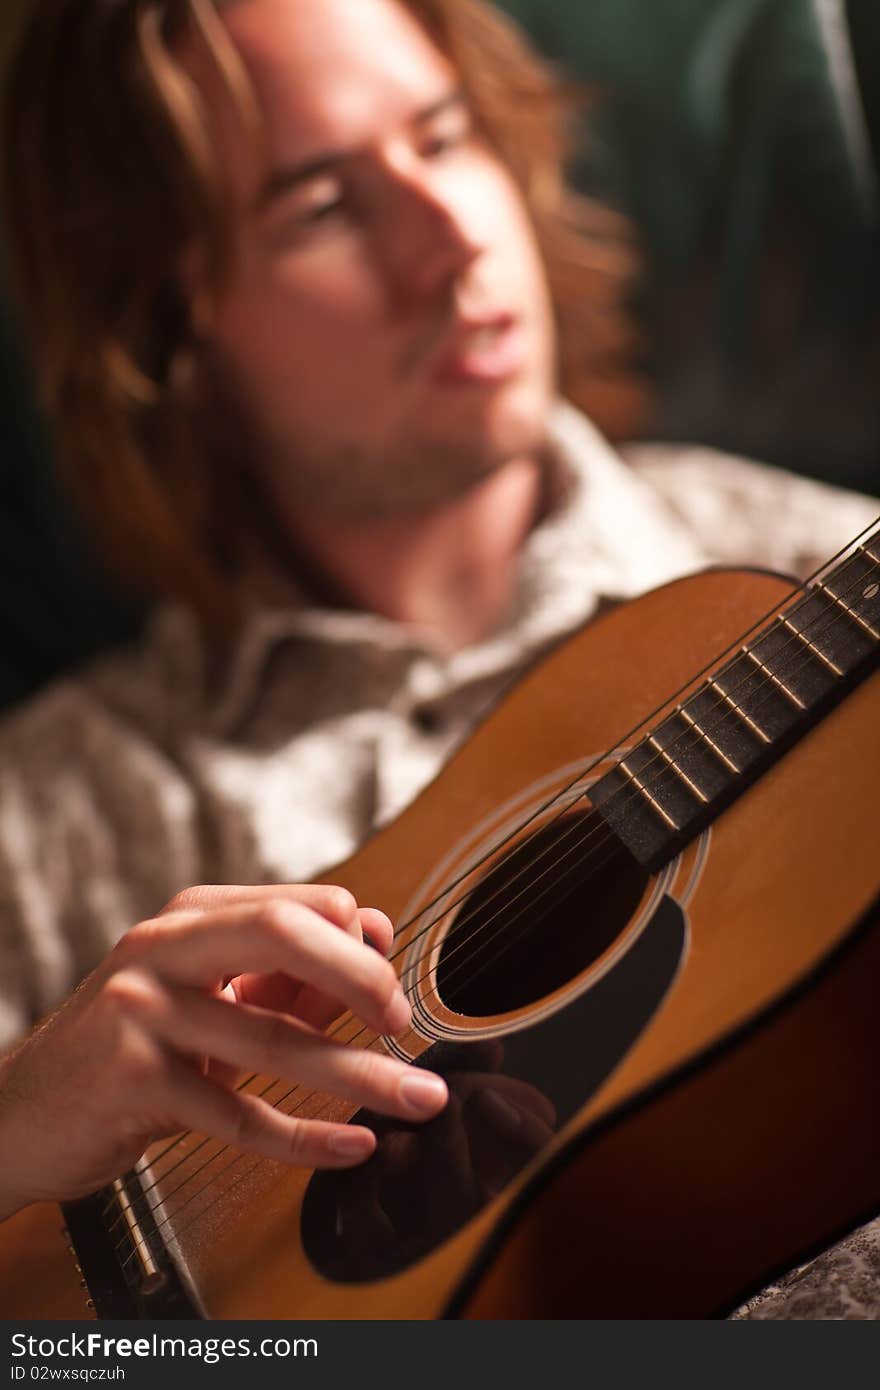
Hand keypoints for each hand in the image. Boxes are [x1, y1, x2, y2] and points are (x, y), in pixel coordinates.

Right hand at [0, 883, 447, 1219]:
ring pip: (272, 1039)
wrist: (21, 1114)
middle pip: (284, 936)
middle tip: (406, 1024)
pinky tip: (351, 1145)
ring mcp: (143, 1013)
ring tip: (416, 1096)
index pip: (298, 905)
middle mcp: (164, 951)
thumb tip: (375, 945)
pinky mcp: (134, 1082)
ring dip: (360, 1074)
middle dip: (362, 979)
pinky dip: (305, 1137)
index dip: (358, 943)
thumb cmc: (128, 1049)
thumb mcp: (206, 998)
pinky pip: (239, 1114)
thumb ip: (284, 976)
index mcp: (192, 918)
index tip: (394, 984)